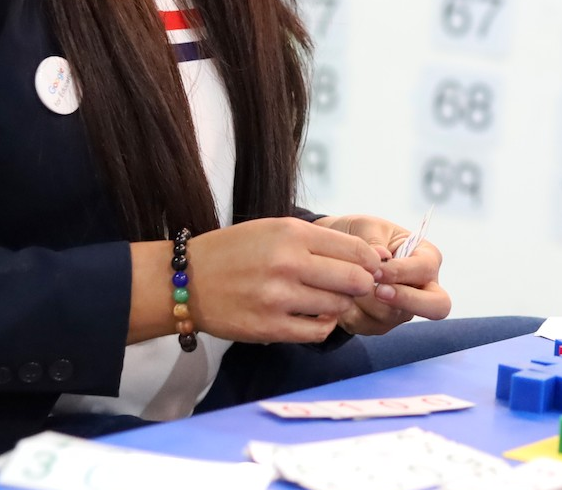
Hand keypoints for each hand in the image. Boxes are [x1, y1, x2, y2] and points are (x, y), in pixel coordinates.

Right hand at [184, 217, 382, 343]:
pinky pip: (317, 331)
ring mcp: (278, 297)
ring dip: (341, 305)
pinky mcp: (269, 327)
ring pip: (338, 306)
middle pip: (354, 280)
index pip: (355, 249)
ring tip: (330, 299)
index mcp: (292, 233)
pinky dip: (325, 325)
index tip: (374, 268)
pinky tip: (317, 316)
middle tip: (359, 287)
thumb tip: (374, 255)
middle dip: (364, 285)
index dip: (373, 262)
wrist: (187, 279)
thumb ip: (321, 241)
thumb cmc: (236, 251)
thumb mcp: (276, 230)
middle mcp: (287, 263)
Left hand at [316, 214, 452, 335]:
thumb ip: (374, 240)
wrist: (338, 253)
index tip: (374, 270)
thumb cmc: (361, 234)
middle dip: (408, 300)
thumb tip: (380, 256)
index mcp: (427, 257)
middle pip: (438, 307)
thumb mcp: (367, 226)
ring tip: (347, 285)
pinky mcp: (382, 324)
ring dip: (367, 302)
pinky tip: (342, 296)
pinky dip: (353, 313)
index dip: (400, 272)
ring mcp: (404, 309)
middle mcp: (422, 287)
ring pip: (394, 317)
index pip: (425, 269)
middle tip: (379, 291)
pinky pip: (369, 326)